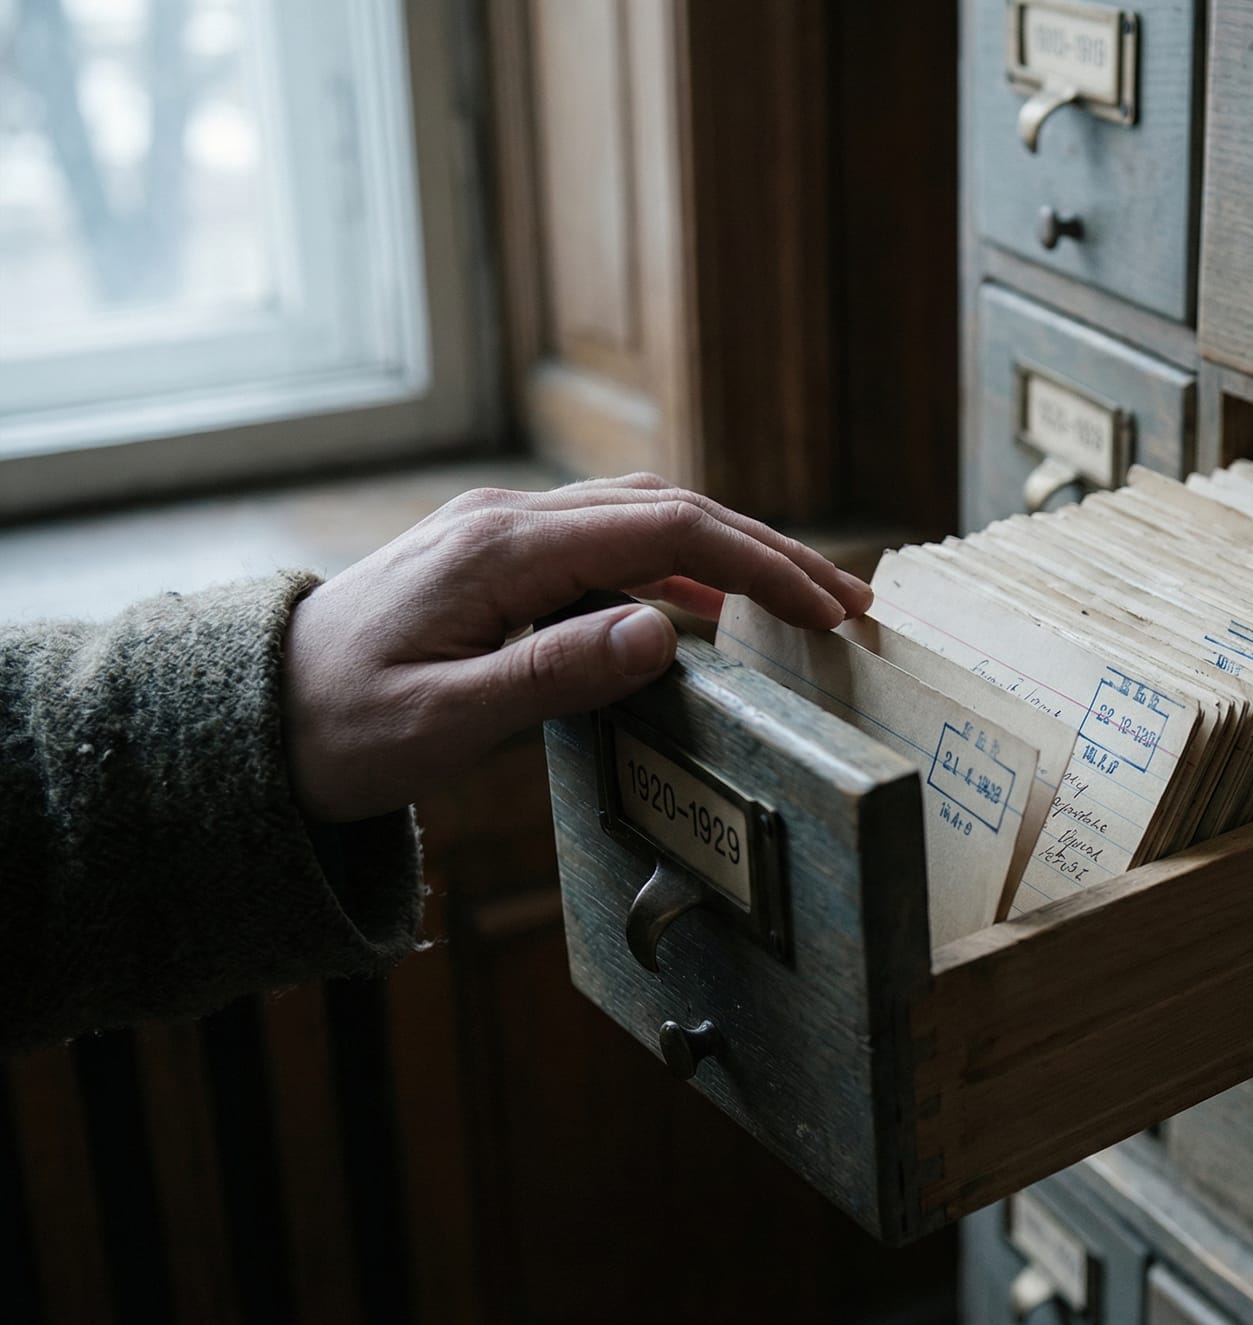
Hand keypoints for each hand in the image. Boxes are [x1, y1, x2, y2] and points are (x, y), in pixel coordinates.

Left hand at [281, 475, 871, 822]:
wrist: (249, 716)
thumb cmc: (337, 728)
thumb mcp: (441, 721)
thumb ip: (554, 676)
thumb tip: (664, 631)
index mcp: (502, 547)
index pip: (665, 531)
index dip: (759, 565)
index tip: (825, 611)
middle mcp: (509, 521)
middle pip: (669, 510)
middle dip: (766, 552)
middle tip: (844, 603)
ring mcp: (503, 535)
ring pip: (644, 520)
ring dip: (728, 555)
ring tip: (800, 602)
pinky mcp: (498, 561)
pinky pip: (608, 546)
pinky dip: (675, 571)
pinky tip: (707, 614)